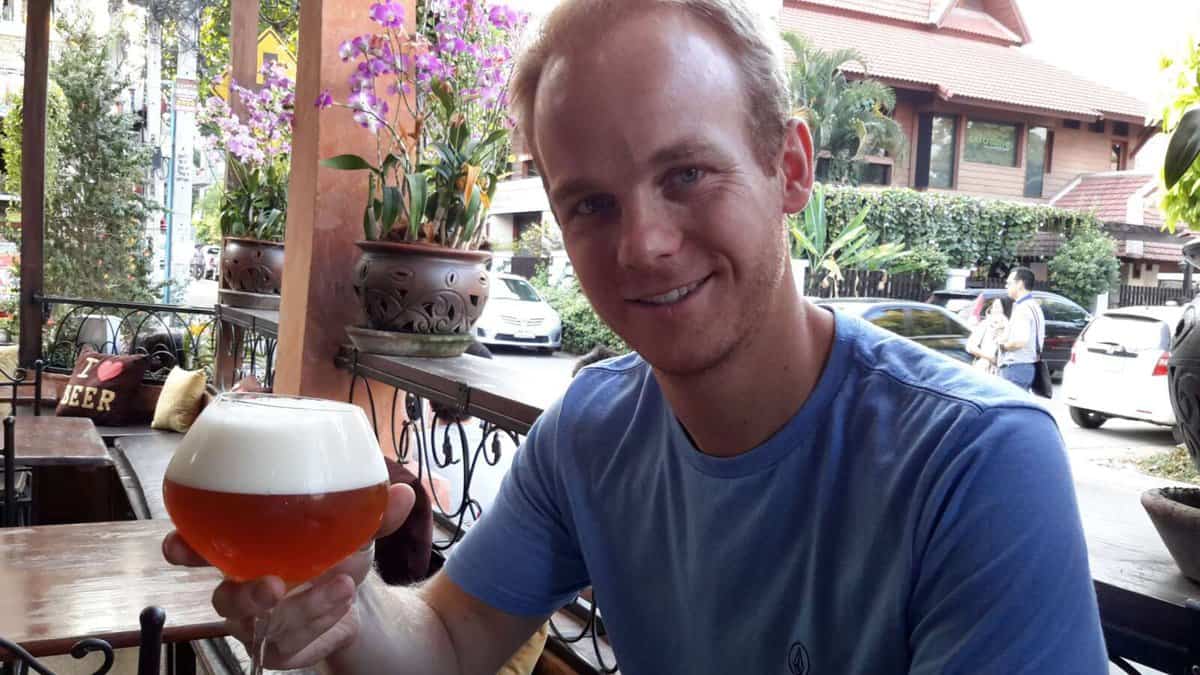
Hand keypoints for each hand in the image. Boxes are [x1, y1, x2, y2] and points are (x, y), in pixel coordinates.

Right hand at [163, 483, 415, 669]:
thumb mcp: (355, 526)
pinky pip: (291, 641)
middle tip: (272, 586)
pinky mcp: (277, 646)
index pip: (197, 547)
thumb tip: (403, 494)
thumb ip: (375, 512)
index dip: (182, 547)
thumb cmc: (334, 548)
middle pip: (223, 600)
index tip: (178, 544)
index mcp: (243, 547)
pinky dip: (321, 618)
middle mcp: (241, 586)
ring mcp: (257, 622)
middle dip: (243, 596)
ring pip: (266, 624)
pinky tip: (342, 601)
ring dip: (306, 605)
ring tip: (342, 585)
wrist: (354, 592)